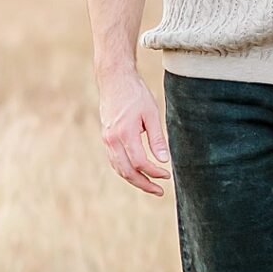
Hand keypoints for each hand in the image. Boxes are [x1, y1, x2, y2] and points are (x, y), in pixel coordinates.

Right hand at [98, 71, 171, 193]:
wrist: (114, 80)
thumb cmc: (136, 94)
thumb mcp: (151, 114)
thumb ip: (157, 138)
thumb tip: (164, 160)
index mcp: (124, 134)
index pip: (140, 162)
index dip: (154, 172)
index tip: (167, 175)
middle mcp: (112, 140)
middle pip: (127, 171)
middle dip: (144, 184)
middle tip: (160, 191)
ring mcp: (107, 140)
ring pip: (119, 168)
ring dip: (134, 180)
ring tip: (151, 186)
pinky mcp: (106, 138)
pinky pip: (115, 161)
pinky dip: (126, 170)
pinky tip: (138, 173)